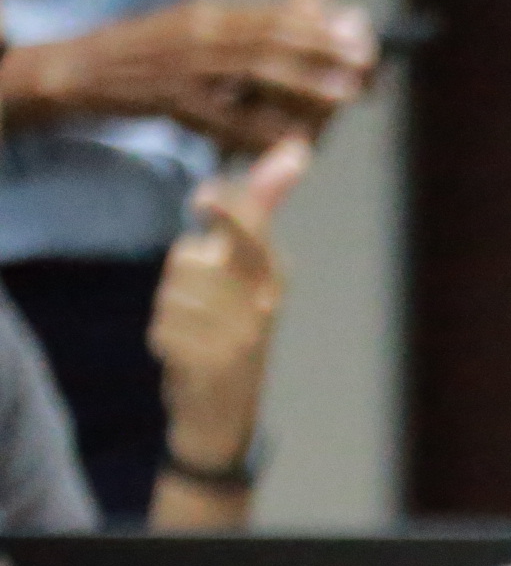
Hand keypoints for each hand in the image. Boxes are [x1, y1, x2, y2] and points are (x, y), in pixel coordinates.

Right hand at [1, 0, 373, 152]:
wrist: (84, 71)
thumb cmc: (154, 53)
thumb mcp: (200, 27)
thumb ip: (253, 24)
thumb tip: (318, 8)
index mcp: (211, 12)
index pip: (276, 16)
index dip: (322, 29)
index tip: (363, 39)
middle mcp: (201, 33)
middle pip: (272, 39)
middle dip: (323, 53)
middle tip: (366, 68)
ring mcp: (186, 67)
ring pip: (253, 72)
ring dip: (303, 84)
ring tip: (343, 94)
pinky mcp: (172, 102)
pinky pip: (224, 119)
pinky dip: (259, 130)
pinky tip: (292, 141)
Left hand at [151, 134, 308, 471]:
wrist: (225, 415)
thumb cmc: (232, 332)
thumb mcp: (251, 274)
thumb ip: (258, 213)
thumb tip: (292, 150)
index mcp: (275, 278)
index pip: (250, 227)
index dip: (224, 207)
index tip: (201, 197)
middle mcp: (263, 304)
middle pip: (191, 258)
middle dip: (182, 276)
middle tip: (201, 306)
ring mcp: (241, 335)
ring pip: (173, 291)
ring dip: (170, 309)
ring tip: (195, 332)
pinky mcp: (214, 361)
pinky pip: (163, 325)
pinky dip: (164, 340)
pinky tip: (186, 355)